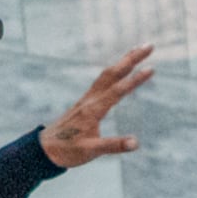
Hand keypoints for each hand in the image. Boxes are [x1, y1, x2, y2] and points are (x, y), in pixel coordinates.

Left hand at [41, 46, 155, 168]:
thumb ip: (113, 145)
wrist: (45, 149)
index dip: (134, 80)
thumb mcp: (91, 151)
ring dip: (123, 61)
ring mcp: (87, 99)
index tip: (151, 69)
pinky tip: (120, 69)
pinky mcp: (85, 102)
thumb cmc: (67, 151)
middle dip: (131, 58)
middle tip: (149, 46)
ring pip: (107, 74)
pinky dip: (114, 70)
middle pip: (112, 73)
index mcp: (93, 110)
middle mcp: (90, 100)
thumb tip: (135, 143)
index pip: (117, 91)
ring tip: (139, 50)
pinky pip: (102, 80)